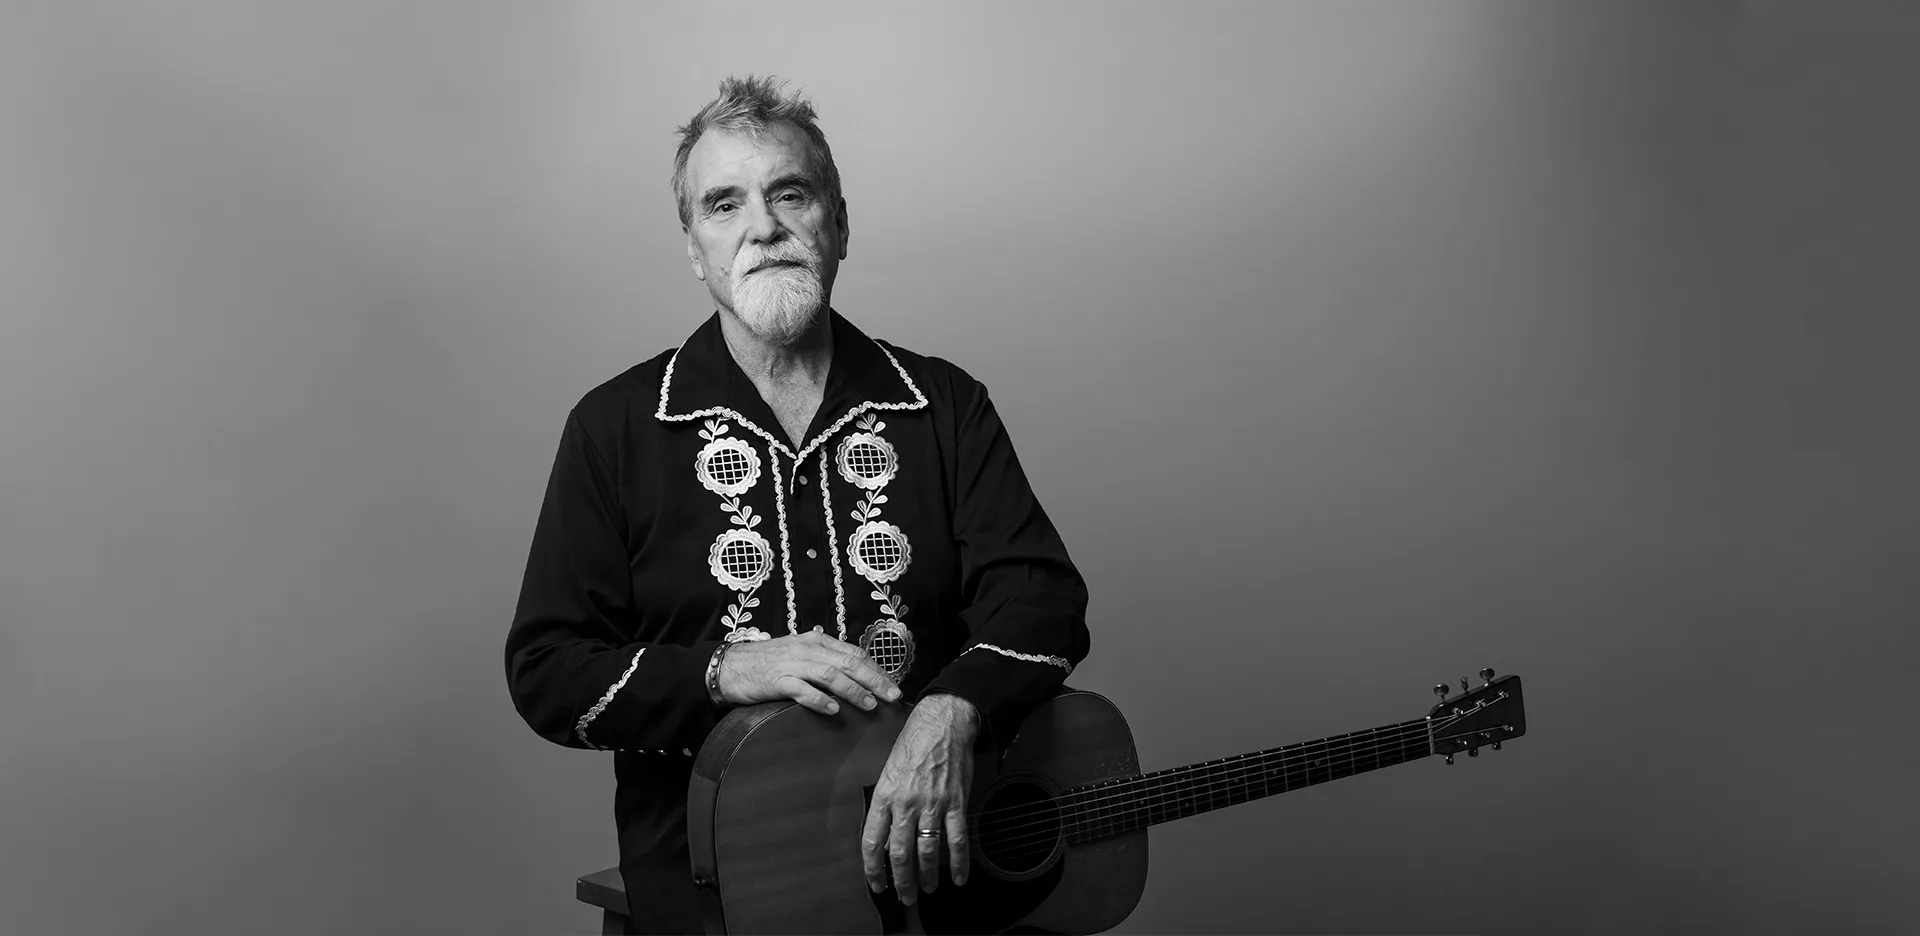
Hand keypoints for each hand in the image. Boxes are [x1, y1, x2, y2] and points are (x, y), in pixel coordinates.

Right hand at [715, 630, 900, 713]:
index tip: (892, 684)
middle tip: (893, 696)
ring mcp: (792, 664)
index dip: (876, 669)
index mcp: (816, 641)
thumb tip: (854, 674)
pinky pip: (802, 689)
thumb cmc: (767, 663)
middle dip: (874, 679)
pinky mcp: (777, 680)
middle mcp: (808, 649)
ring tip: (869, 705)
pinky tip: (833, 709)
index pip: (854, 653)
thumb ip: (825, 660)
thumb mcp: (800, 654)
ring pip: (830, 675)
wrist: (729, 665)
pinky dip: (819, 699)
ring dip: (853, 690)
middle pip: (849, 663)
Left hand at [862, 692, 980, 902]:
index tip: (876, 884)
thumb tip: (885, 835)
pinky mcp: (955, 803)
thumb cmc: (913, 744)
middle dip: (902, 881)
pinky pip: (957, 839)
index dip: (873, 869)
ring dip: (927, 876)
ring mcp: (932, 805)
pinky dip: (959, 862)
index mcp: (885, 796)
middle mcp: (906, 804)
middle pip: (900, 853)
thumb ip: (886, 804)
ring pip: (927, 851)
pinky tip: (958, 876)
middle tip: (904, 896)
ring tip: (927, 889)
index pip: (873, 841)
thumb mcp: (888, 771)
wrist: (942, 724)